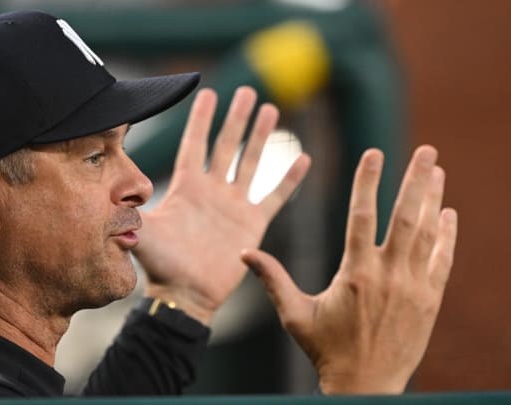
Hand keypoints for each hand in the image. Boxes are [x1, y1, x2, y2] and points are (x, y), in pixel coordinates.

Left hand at [134, 87, 310, 324]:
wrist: (186, 294)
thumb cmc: (161, 265)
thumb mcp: (142, 232)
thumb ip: (129, 211)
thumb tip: (110, 193)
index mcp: (186, 187)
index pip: (194, 144)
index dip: (200, 119)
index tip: (208, 92)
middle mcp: (212, 191)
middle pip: (226, 145)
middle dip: (237, 118)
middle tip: (248, 90)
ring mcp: (233, 205)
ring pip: (251, 162)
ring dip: (261, 137)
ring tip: (271, 110)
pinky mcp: (252, 224)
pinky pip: (274, 197)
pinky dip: (289, 179)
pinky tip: (303, 158)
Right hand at [242, 146, 457, 393]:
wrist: (366, 386)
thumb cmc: (326, 350)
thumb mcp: (294, 315)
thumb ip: (272, 280)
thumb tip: (244, 253)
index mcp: (355, 274)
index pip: (362, 216)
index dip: (367, 181)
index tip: (373, 153)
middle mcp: (388, 276)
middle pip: (405, 217)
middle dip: (416, 180)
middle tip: (427, 150)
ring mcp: (413, 287)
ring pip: (426, 234)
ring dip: (433, 199)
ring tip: (439, 170)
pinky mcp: (430, 301)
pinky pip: (442, 261)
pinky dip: (447, 236)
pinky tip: (449, 213)